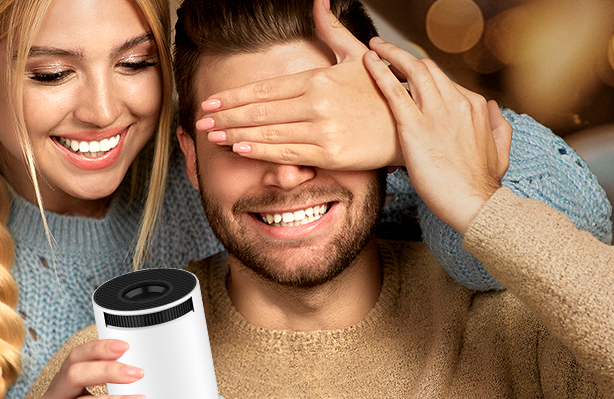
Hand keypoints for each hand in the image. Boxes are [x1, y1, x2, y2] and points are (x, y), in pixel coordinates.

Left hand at [195, 0, 400, 168]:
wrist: (412, 125)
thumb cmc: (383, 91)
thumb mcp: (358, 55)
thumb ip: (331, 30)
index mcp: (318, 79)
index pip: (265, 88)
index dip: (234, 96)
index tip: (211, 101)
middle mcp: (317, 103)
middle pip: (260, 110)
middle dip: (226, 116)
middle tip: (202, 120)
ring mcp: (323, 130)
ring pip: (268, 132)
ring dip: (236, 135)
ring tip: (213, 136)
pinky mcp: (331, 154)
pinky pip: (287, 153)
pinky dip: (261, 151)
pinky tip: (240, 149)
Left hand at [362, 38, 511, 235]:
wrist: (473, 202)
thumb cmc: (483, 183)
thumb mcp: (501, 150)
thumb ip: (499, 125)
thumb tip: (493, 107)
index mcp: (473, 105)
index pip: (445, 80)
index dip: (426, 77)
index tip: (409, 75)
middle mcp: (456, 101)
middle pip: (427, 67)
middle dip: (405, 56)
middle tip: (386, 49)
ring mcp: (435, 112)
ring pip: (412, 69)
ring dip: (391, 53)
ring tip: (375, 47)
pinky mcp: (415, 126)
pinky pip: (395, 89)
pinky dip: (380, 71)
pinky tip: (368, 61)